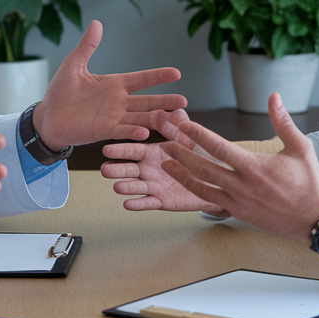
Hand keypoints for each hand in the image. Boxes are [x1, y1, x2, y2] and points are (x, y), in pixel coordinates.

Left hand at [32, 20, 185, 149]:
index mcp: (114, 84)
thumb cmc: (60, 91)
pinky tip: (146, 132)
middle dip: (165, 101)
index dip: (158, 76)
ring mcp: (113, 117)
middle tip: (184, 101)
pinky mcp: (104, 131)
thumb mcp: (73, 66)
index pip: (141, 79)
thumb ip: (87, 47)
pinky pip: (123, 131)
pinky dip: (134, 132)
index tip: (176, 73)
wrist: (47, 117)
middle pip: (147, 101)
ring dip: (157, 118)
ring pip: (141, 117)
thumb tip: (96, 23)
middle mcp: (118, 101)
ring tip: (175, 119)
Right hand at [101, 109, 225, 212]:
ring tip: (117, 187)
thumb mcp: (188, 140)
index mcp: (152, 153)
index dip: (120, 151)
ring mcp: (153, 186)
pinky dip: (138, 204)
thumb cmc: (199, 158)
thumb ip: (176, 129)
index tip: (107, 150)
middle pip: (129, 169)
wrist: (213, 182)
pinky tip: (128, 204)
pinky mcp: (161, 201)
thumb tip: (169, 113)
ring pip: (136, 187)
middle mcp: (149, 169)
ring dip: (126, 187)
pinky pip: (148, 203)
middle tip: (105, 170)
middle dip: (117, 170)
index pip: (133, 151)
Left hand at [160, 93, 318, 242]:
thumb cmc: (309, 181)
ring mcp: (238, 202)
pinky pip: (211, 201)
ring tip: (165, 164)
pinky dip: (195, 191)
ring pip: (202, 186)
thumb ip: (282, 121)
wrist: (315, 218)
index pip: (219, 147)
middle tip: (165, 143)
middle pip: (203, 167)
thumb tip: (273, 96)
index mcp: (254, 167)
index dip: (199, 135)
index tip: (183, 125)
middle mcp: (242, 185)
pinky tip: (184, 184)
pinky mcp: (238, 213)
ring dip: (182, 174)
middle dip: (182, 154)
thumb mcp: (300, 147)